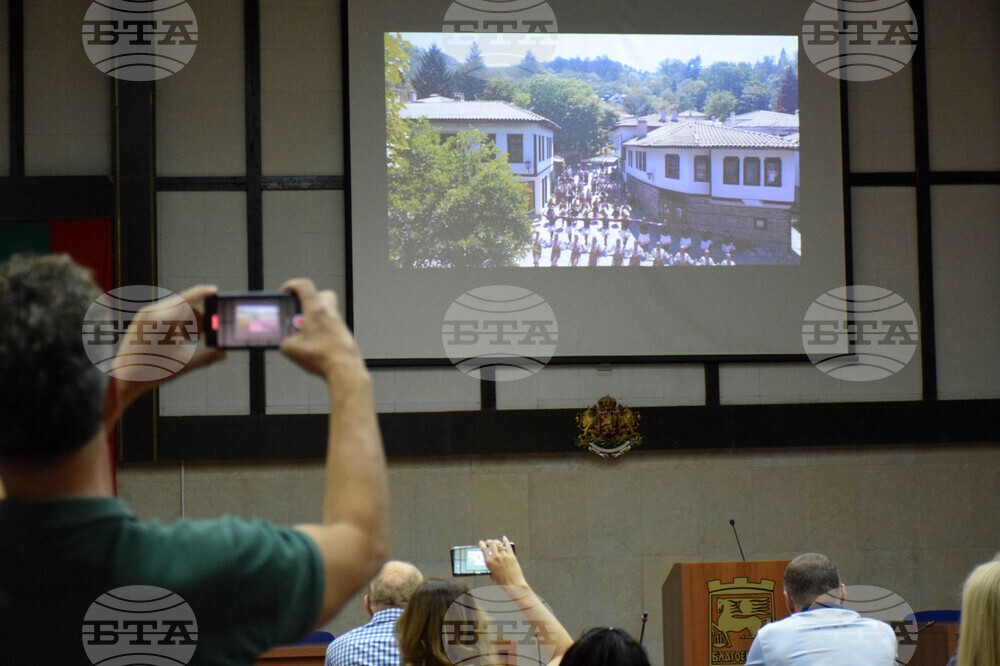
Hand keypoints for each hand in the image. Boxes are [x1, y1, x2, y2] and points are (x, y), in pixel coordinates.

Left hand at [106, 285, 225, 421]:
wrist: (122, 379)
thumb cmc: (151, 371)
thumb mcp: (184, 364)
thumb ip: (207, 356)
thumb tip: (223, 353)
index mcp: (163, 320)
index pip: (188, 298)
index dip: (203, 293)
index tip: (215, 290)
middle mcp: (153, 313)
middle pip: (184, 305)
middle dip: (198, 317)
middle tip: (209, 331)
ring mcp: (145, 316)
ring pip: (174, 310)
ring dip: (188, 321)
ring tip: (193, 338)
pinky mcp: (141, 321)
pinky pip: (164, 314)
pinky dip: (176, 322)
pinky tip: (180, 338)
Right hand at [280, 279, 365, 386]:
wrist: (345, 369)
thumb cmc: (323, 357)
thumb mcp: (290, 349)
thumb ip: (285, 341)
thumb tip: (286, 342)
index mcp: (316, 310)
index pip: (305, 285)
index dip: (292, 285)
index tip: (286, 290)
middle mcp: (330, 313)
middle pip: (322, 294)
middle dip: (309, 299)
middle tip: (299, 309)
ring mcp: (339, 324)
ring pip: (327, 312)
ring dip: (315, 317)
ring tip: (305, 332)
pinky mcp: (344, 335)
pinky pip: (331, 327)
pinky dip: (322, 331)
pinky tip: (315, 344)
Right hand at [479, 536, 526, 588]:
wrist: (513, 585)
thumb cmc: (503, 583)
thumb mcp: (492, 576)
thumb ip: (491, 568)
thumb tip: (492, 562)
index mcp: (489, 563)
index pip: (484, 550)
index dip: (482, 544)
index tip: (481, 542)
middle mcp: (496, 558)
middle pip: (491, 544)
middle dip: (489, 541)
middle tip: (489, 542)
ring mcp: (504, 556)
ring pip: (499, 544)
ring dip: (497, 542)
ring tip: (496, 542)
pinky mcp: (511, 556)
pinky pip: (508, 546)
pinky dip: (506, 541)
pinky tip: (504, 538)